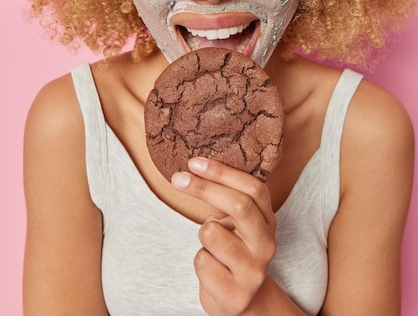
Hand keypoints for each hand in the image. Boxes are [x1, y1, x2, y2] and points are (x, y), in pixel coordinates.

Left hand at [171, 157, 276, 315]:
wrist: (241, 301)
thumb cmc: (232, 251)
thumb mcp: (236, 223)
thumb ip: (226, 198)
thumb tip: (196, 167)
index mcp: (267, 221)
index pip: (253, 188)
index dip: (223, 172)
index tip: (194, 162)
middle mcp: (266, 244)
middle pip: (239, 205)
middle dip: (204, 188)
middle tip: (178, 178)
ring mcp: (253, 271)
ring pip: (212, 233)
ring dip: (202, 235)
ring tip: (211, 245)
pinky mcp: (235, 294)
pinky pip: (202, 261)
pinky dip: (200, 260)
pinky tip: (211, 268)